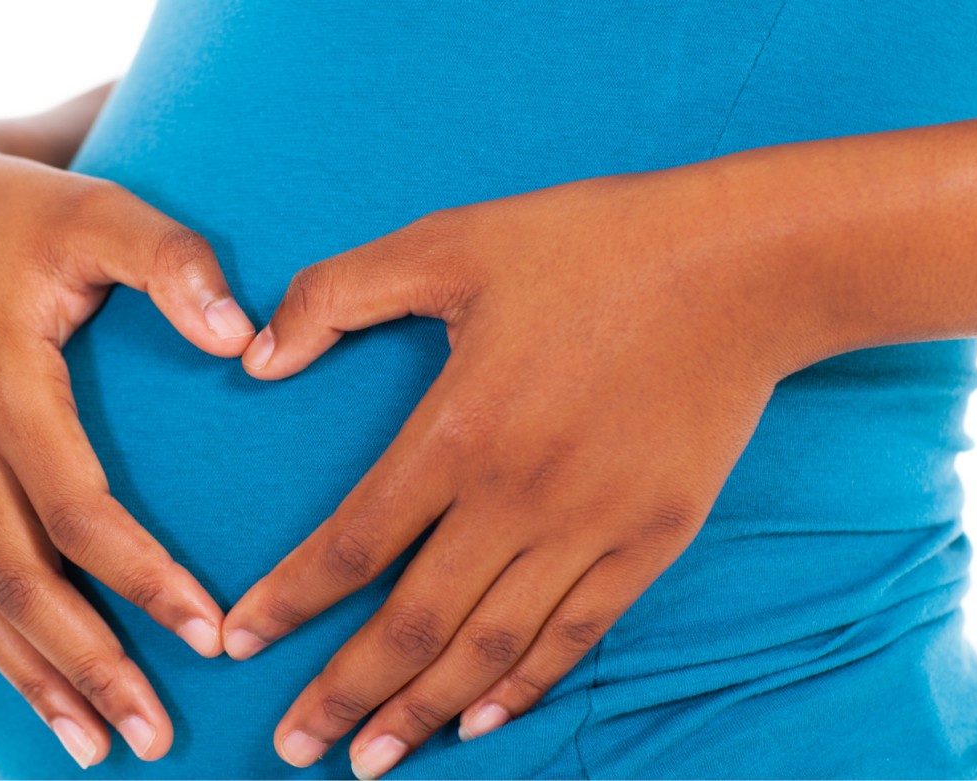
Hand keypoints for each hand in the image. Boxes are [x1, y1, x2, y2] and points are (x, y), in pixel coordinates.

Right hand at [0, 125, 253, 765]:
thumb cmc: (25, 211)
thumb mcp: (100, 209)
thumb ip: (173, 262)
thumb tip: (245, 339)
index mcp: (4, 387)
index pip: (78, 513)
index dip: (144, 580)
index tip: (213, 635)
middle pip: (18, 583)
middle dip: (90, 665)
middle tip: (157, 736)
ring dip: (28, 679)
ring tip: (94, 745)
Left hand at [224, 165, 811, 776]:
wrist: (738, 267)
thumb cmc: (589, 243)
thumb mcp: (448, 242)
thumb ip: (338, 294)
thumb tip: (257, 359)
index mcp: (458, 430)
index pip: (353, 545)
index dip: (288, 603)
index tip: (238, 644)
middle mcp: (518, 498)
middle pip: (413, 623)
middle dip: (343, 694)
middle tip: (293, 747)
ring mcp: (591, 528)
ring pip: (489, 647)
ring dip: (422, 711)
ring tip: (371, 762)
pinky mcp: (651, 540)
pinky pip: (575, 634)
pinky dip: (523, 685)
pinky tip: (481, 719)